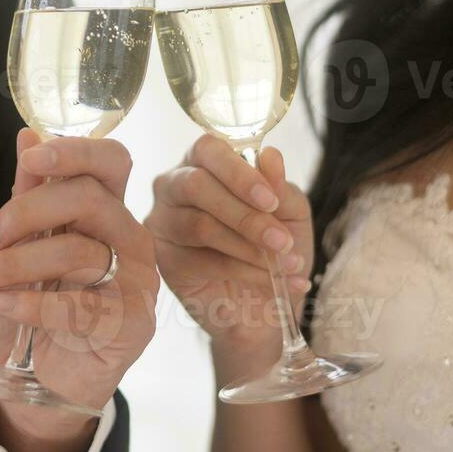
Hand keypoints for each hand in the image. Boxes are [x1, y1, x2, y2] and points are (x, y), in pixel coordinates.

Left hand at [0, 128, 157, 451]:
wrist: (33, 380)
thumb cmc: (25, 310)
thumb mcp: (11, 248)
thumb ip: (25, 196)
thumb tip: (27, 135)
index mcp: (105, 210)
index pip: (111, 161)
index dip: (75, 151)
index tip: (32, 158)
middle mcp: (129, 238)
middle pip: (90, 197)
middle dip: (26, 213)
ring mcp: (137, 280)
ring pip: (78, 250)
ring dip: (15, 264)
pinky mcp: (133, 323)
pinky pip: (79, 305)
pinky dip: (29, 302)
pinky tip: (0, 303)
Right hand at [145, 134, 312, 355]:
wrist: (266, 301)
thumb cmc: (274, 246)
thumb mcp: (289, 214)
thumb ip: (280, 187)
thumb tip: (271, 156)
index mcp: (205, 163)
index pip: (208, 149)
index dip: (238, 172)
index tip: (271, 200)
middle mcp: (175, 186)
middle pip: (196, 185)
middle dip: (244, 214)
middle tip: (280, 240)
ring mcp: (163, 222)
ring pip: (199, 225)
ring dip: (249, 247)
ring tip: (285, 263)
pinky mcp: (163, 259)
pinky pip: (201, 261)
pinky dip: (244, 271)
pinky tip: (273, 281)